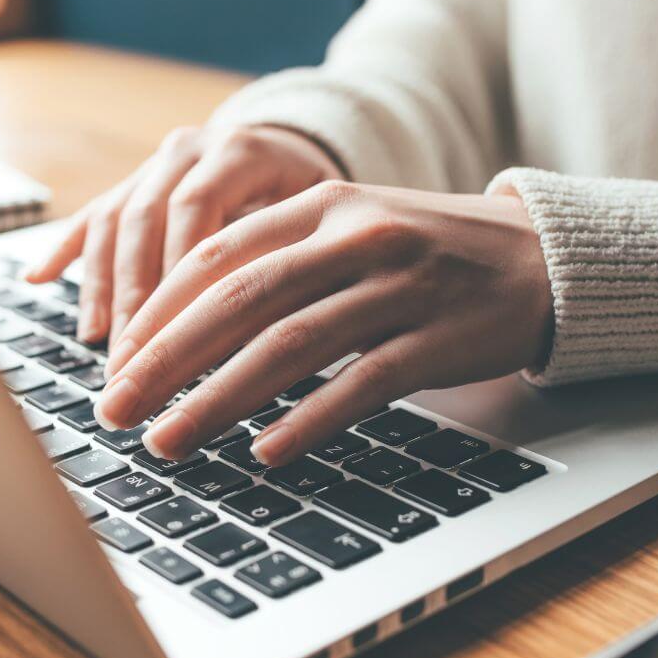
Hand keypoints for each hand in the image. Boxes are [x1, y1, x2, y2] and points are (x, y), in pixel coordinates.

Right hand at [23, 125, 342, 344]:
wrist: (296, 148)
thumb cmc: (316, 199)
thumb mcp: (318, 218)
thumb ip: (289, 256)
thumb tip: (264, 337)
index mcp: (240, 151)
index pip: (197, 209)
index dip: (179, 272)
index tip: (174, 333)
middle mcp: (190, 149)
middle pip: (146, 218)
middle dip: (134, 295)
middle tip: (130, 357)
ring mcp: (156, 163)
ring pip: (114, 220)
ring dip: (101, 285)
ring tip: (97, 340)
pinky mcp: (133, 181)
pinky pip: (92, 214)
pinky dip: (64, 249)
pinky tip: (36, 279)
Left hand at [94, 181, 552, 465]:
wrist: (541, 258)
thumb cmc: (429, 252)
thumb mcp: (352, 231)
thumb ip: (279, 260)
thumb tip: (187, 324)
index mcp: (323, 204)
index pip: (218, 255)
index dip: (158, 310)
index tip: (117, 359)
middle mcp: (356, 236)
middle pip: (240, 299)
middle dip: (166, 360)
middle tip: (116, 408)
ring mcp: (399, 286)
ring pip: (290, 344)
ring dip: (218, 399)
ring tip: (168, 440)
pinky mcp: (438, 338)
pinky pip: (361, 383)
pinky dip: (308, 419)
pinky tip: (265, 452)